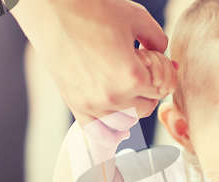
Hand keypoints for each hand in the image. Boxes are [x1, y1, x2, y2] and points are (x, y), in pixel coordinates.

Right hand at [9, 0, 170, 126]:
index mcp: (131, 78)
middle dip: (148, 92)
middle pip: (145, 109)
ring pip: (124, 123)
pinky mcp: (75, 105)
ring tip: (125, 89)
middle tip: (139, 73)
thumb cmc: (93, 10)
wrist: (52, 9)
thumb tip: (166, 57)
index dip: (161, 76)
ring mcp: (91, 105)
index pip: (160, 91)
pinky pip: (97, 132)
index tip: (151, 62)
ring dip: (130, 108)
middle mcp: (112, 98)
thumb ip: (159, 40)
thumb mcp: (137, 19)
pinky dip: (109, 130)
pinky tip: (115, 122)